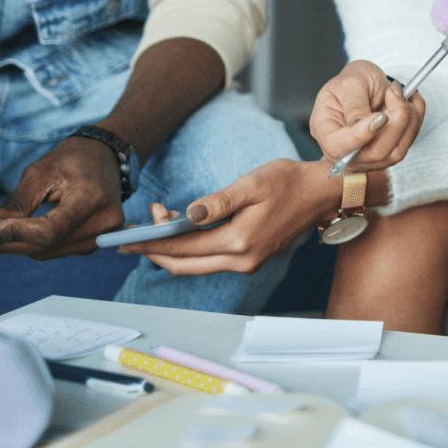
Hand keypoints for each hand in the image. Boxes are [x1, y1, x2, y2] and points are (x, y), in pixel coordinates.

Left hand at [0, 136, 124, 258]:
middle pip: (47, 246)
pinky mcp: (98, 241)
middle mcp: (104, 222)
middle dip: (11, 242)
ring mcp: (105, 235)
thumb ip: (16, 204)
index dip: (14, 234)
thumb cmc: (72, 159)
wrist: (105, 156)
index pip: (49, 231)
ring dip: (21, 244)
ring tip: (0, 229)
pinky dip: (37, 244)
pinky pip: (59, 250)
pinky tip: (24, 230)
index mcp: (91, 198)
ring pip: (50, 252)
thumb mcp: (40, 172)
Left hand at [119, 158, 343, 274]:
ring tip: (155, 224)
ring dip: (172, 250)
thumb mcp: (251, 184)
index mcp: (239, 242)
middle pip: (184, 266)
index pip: (183, 249)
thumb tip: (185, 215)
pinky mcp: (250, 258)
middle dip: (154, 251)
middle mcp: (241, 260)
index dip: (151, 243)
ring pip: (195, 265)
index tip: (125, 238)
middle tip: (130, 236)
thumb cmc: (289, 182)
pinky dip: (190, 249)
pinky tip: (181, 230)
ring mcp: (247, 263)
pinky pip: (210, 259)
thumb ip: (217, 202)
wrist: (321, 193)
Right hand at [310, 60, 423, 172]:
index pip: (338, 148)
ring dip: (408, 121)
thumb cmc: (352, 81)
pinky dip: (415, 120)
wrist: (366, 83)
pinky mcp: (388, 153)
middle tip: (395, 92)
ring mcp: (368, 156)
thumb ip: (354, 105)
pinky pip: (408, 144)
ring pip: (395, 153)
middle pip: (373, 154)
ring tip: (402, 94)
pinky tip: (410, 101)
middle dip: (394, 123)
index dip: (361, 136)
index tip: (381, 116)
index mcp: (325, 132)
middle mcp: (346, 150)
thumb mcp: (349, 83)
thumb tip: (363, 125)